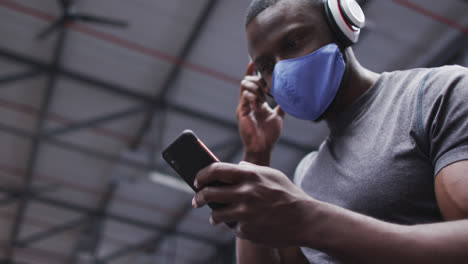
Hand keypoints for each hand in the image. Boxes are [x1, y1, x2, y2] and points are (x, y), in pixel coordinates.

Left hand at [193, 161, 314, 247]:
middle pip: (209, 193)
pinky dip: (237, 226)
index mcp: (250, 175)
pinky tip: (246, 224)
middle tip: (197, 200)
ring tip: (216, 217)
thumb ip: (253, 169)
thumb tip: (237, 165)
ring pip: (216, 215)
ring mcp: (245, 212)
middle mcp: (245, 192)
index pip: (216, 170)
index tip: (197, 181)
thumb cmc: (289, 195)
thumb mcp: (273, 175)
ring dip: (214, 216)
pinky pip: (234, 228)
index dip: (202, 175)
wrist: (305, 220)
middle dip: (199, 197)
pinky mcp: (247, 230)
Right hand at [236, 62, 284, 156]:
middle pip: (247, 81)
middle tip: (267, 88)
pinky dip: (253, 96)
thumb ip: (281, 106)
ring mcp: (243, 106)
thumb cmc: (269, 135)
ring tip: (264, 97)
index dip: (251, 71)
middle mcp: (247, 103)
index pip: (251, 83)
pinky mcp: (241, 112)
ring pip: (244, 86)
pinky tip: (259, 104)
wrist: (263, 147)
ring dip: (256, 87)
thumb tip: (289, 97)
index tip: (253, 61)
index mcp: (254, 102)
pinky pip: (245, 96)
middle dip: (258, 80)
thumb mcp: (278, 116)